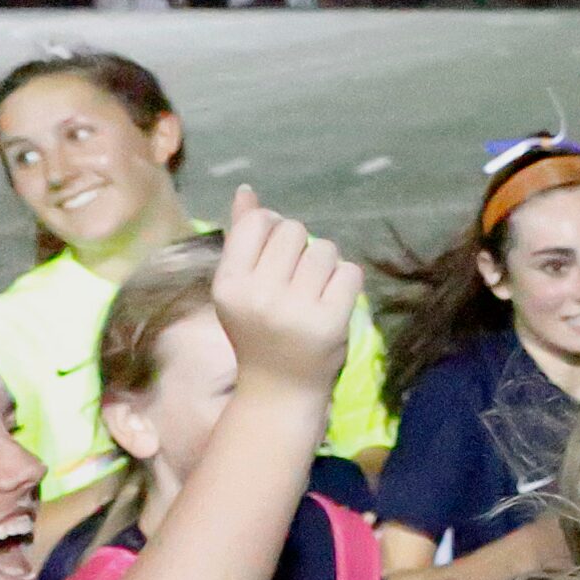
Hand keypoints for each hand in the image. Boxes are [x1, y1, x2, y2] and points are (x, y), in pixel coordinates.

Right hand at [212, 187, 360, 394]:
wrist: (280, 389)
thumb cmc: (258, 330)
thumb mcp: (240, 286)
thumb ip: (243, 237)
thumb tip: (247, 190)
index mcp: (228, 284)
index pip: (259, 221)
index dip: (272, 231)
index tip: (273, 259)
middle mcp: (258, 296)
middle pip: (294, 230)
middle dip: (299, 247)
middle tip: (294, 282)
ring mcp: (295, 310)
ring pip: (325, 248)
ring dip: (325, 264)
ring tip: (312, 293)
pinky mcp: (330, 322)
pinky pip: (350, 272)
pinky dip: (345, 283)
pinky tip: (331, 303)